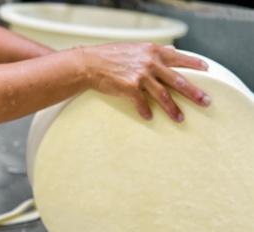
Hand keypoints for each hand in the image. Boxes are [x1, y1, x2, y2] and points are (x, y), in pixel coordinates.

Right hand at [79, 43, 210, 121]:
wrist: (90, 63)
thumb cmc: (111, 56)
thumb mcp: (135, 49)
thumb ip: (151, 54)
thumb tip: (168, 56)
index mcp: (153, 51)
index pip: (179, 57)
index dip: (194, 63)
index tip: (207, 70)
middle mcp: (150, 63)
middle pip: (177, 80)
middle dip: (193, 92)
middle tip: (206, 102)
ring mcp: (140, 76)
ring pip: (163, 94)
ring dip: (172, 108)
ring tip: (180, 118)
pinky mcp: (129, 88)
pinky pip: (142, 103)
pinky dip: (145, 111)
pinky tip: (149, 117)